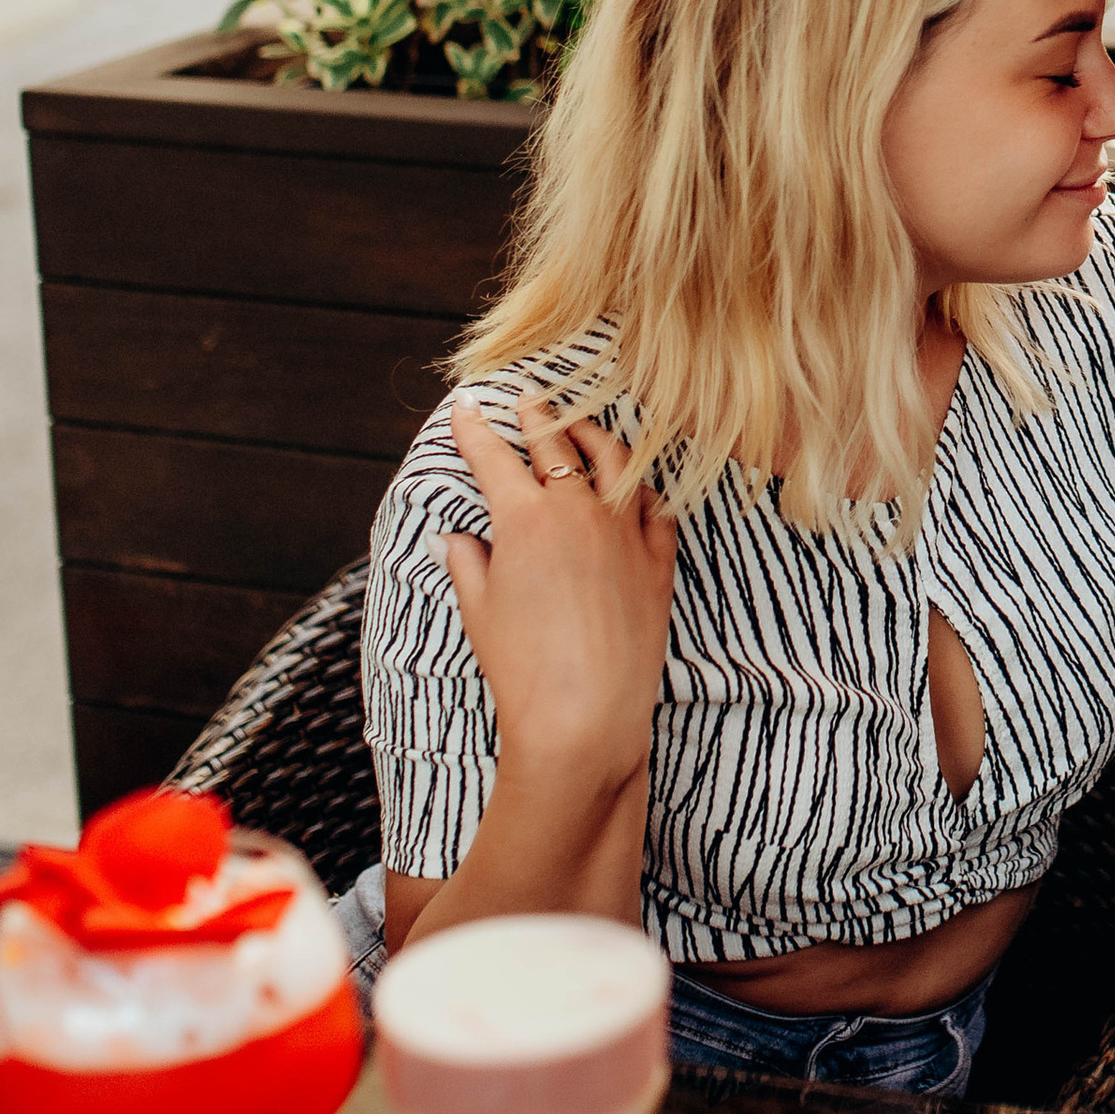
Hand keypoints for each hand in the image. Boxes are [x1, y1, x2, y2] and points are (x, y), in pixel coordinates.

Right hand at [440, 394, 677, 791]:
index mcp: (524, 517)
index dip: (474, 430)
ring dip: (595, 435)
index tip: (466, 408)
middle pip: (555, 445)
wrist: (584, 714)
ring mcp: (623, 531)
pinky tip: (634, 482)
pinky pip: (655, 506)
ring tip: (582, 426)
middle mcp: (577, 511)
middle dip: (536, 416)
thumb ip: (468, 564)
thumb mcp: (478, 610)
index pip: (493, 457)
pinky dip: (642, 486)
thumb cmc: (521, 667)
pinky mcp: (657, 559)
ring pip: (615, 460)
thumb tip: (456, 539)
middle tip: (526, 399)